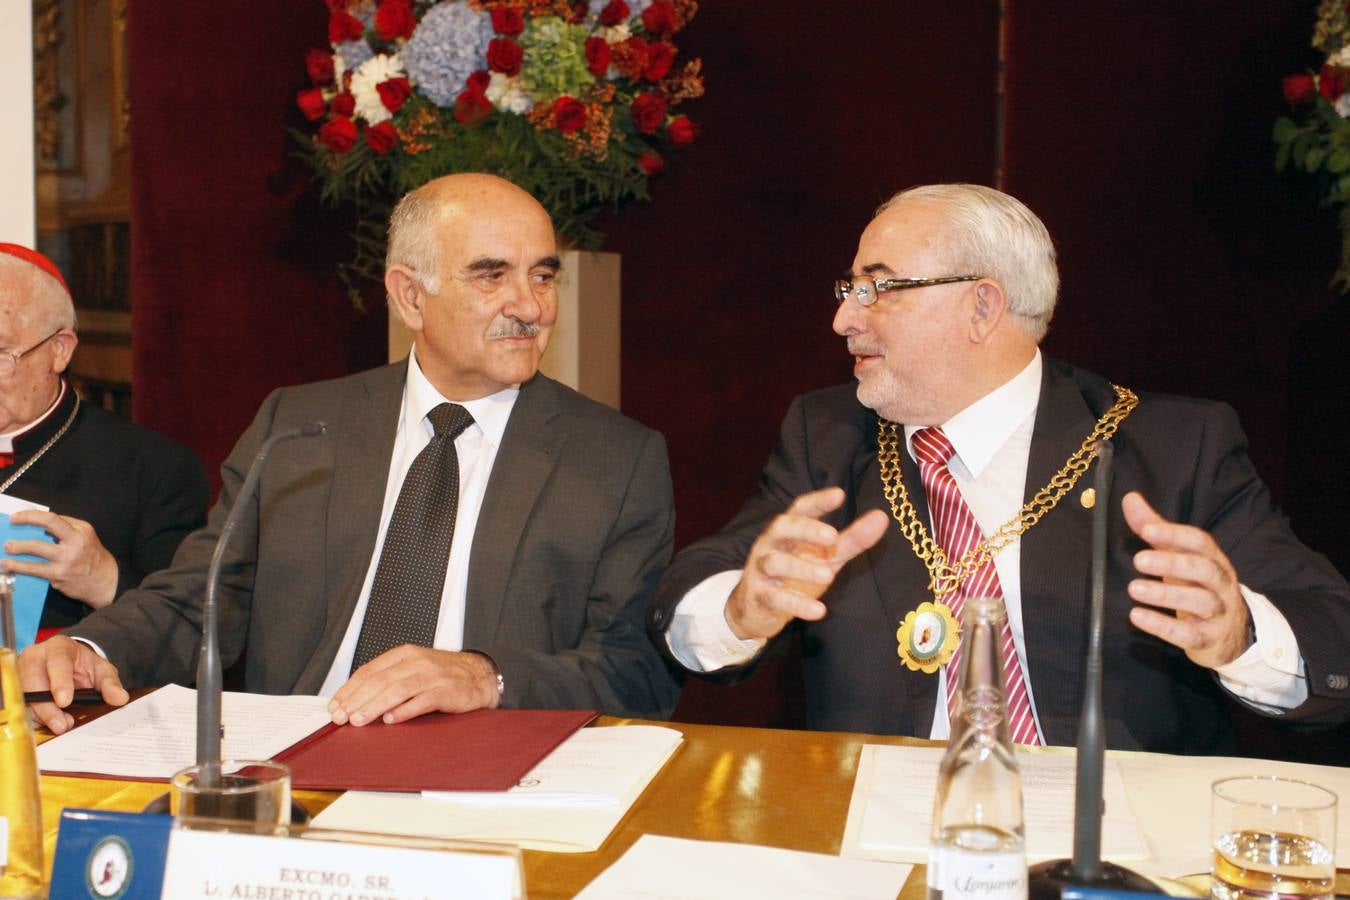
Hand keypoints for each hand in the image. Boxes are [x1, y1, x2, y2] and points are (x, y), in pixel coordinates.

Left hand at [4, 510, 118, 608]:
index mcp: (79, 532)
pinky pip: (34, 570)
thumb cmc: (93, 556)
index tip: (16, 517)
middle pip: (40, 539)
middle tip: (7, 539)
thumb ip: (67, 525)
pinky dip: (18, 568)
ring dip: (16, 552)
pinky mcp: (58, 577)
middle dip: (20, 538)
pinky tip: (9, 566)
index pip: (51, 520)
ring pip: (34, 555)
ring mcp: (64, 563)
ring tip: (6, 551)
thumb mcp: (87, 535)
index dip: (30, 517)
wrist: (105, 581)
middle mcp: (73, 547)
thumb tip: (40, 520)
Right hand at [17, 636, 127, 733]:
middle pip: (34, 681)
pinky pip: (21, 705)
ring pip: (24, 696)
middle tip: (62, 724)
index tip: (65, 701)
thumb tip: (120, 698)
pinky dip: (35, 718)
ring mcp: (22, 672)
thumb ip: (110, 684)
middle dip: (47, 707)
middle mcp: (36, 657)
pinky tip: (49, 723)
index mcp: (59, 647)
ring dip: (41, 715)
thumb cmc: (83, 665)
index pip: (57, 661)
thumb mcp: (101, 670)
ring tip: (60, 725)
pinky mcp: (18, 687)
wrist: (70, 664)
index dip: (60, 682)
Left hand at [328, 646, 500, 725]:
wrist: (481, 675)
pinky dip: (405, 710)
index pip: (369, 671)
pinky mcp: (447, 690)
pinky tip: (391, 720)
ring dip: (374, 706)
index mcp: (405, 654)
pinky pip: (422, 700)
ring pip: (397, 690)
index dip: (349, 689)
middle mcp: (417, 662)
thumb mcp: (415, 670)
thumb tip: (357, 701)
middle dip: (356, 700)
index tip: (335, 706)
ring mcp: (433, 675)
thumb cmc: (445, 675)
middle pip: (380, 680)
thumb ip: (390, 680)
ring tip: (359, 720)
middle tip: (341, 717)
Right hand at [726, 486, 889, 640]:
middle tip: (832, 536)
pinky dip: (796, 603)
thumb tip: (881, 517)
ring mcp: (762, 569)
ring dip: (801, 568)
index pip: (800, 509)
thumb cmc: (794, 575)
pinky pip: (775, 598)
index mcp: (789, 531)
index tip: (839, 495)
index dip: (818, 502)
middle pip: (783, 528)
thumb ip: (852, 539)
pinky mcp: (759, 595)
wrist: (756, 608)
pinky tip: (819, 610)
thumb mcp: (825, 557)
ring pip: (776, 563)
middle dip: (805, 530)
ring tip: (828, 575)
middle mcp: (771, 544)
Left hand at [1122, 491, 1249, 668]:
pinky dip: (1163, 626)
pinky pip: (1189, 634)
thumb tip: (1130, 498)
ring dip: (1165, 595)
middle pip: (1204, 570)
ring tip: (1134, 588)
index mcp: (1214, 559)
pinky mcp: (1209, 639)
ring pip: (1200, 602)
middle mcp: (1221, 584)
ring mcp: (1219, 613)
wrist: (1232, 635)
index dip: (1175, 535)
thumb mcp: (1179, 556)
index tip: (1147, 530)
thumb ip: (1155, 528)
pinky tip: (1137, 617)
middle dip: (1172, 564)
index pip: (1201, 542)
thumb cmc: (1197, 586)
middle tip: (1138, 561)